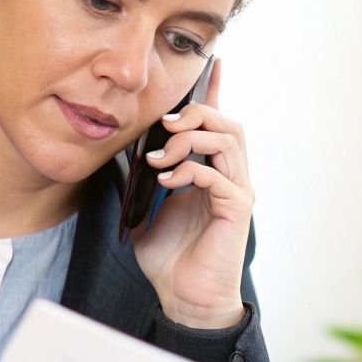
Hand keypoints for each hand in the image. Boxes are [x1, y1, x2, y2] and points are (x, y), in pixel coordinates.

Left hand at [132, 57, 252, 328]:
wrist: (185, 298)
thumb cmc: (170, 259)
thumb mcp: (146, 210)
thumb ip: (141, 182)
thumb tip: (123, 154)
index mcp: (212, 173)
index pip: (218, 125)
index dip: (215, 92)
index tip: (211, 63)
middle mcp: (231, 178)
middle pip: (228, 123)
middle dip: (196, 114)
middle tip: (164, 125)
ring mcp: (237, 193)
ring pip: (229, 141)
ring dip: (192, 139)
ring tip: (162, 156)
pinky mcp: (236, 210)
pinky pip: (219, 176)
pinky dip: (191, 170)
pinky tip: (168, 179)